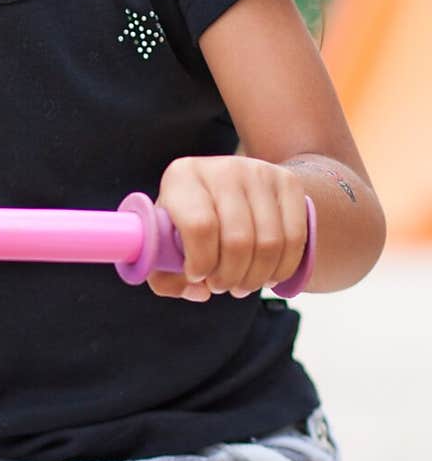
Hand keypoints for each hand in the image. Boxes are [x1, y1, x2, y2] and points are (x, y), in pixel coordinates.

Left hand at [147, 154, 308, 301]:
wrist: (231, 186)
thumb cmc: (189, 221)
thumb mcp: (166, 242)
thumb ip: (167, 276)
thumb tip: (200, 291)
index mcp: (182, 177)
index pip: (199, 227)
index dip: (201, 262)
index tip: (198, 276)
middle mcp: (222, 168)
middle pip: (238, 240)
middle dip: (230, 277)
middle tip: (222, 286)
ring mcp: (259, 172)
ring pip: (269, 243)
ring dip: (256, 278)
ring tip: (243, 285)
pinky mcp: (288, 182)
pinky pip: (295, 238)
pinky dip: (283, 268)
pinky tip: (268, 276)